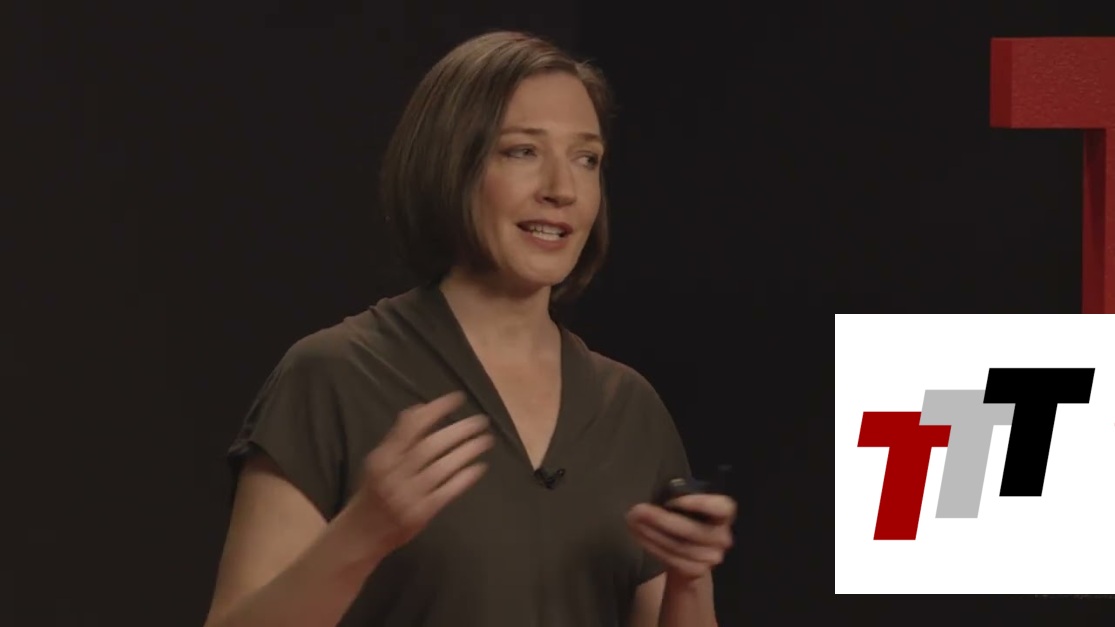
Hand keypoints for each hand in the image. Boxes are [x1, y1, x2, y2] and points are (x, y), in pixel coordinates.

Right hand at [349, 391, 493, 558]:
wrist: (360, 535)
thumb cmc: (372, 493)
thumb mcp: (378, 463)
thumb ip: (397, 438)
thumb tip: (419, 409)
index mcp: (382, 458)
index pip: (411, 426)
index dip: (436, 410)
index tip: (458, 398)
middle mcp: (394, 474)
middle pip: (431, 446)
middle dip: (459, 430)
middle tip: (481, 421)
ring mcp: (408, 495)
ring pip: (442, 468)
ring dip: (467, 451)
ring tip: (485, 441)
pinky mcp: (421, 514)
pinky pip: (447, 492)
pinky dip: (464, 478)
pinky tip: (478, 468)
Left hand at [626, 494, 735, 580]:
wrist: (692, 555)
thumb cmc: (687, 521)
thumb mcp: (688, 507)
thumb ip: (679, 500)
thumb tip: (658, 496)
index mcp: (723, 515)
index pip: (723, 508)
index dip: (700, 503)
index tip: (672, 500)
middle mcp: (722, 538)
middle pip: (692, 531)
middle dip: (661, 520)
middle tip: (637, 510)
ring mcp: (711, 557)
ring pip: (678, 547)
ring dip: (651, 533)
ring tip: (632, 521)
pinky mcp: (696, 572)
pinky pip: (671, 558)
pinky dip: (652, 545)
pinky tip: (638, 535)